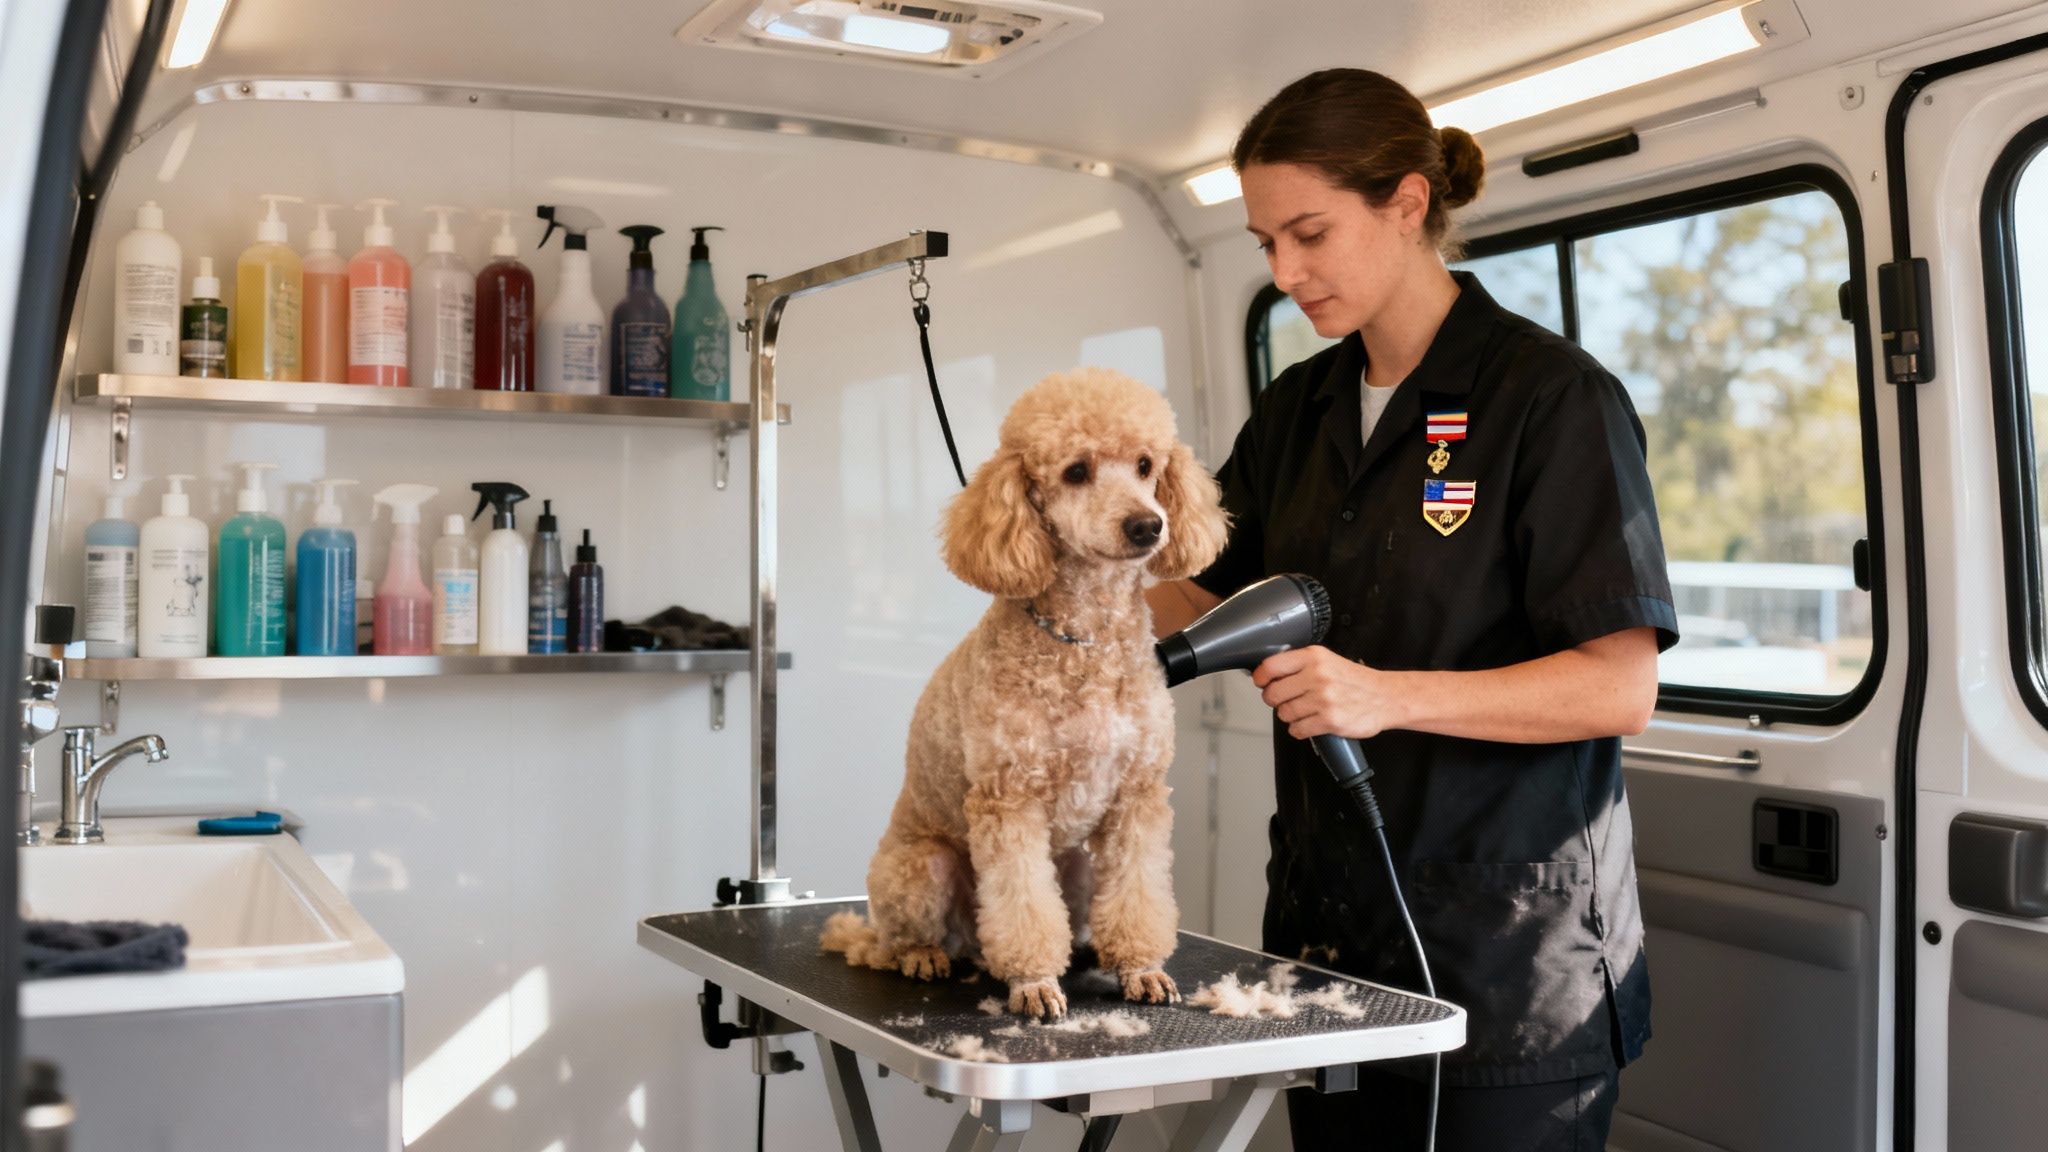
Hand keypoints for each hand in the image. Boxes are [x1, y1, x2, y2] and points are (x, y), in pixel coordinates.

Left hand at [1251, 646, 1402, 740]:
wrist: (1386, 697)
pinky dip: (1300, 730)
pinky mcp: (1330, 721)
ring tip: (1303, 711)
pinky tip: (1310, 723)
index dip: (1261, 677)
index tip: (1262, 682)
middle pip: (1273, 693)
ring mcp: (1323, 699)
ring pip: (1284, 713)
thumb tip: (1268, 674)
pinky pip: (1297, 730)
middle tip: (1284, 700)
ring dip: (1289, 716)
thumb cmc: (1355, 681)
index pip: (1271, 666)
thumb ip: (1300, 664)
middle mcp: (1317, 676)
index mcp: (1314, 657)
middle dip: (1275, 700)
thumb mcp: (1327, 660)